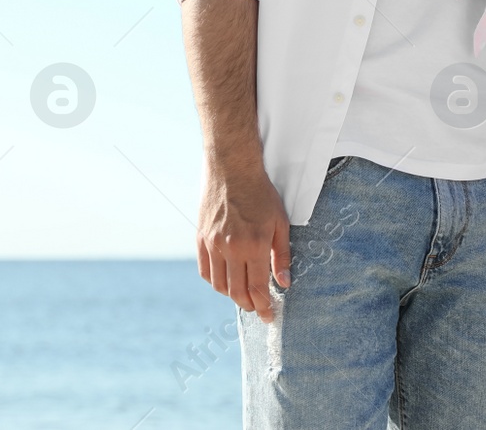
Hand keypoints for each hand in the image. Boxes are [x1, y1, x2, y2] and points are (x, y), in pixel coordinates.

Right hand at [196, 162, 291, 321]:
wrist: (232, 170)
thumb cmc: (260, 194)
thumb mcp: (280, 222)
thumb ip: (282, 256)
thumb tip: (284, 282)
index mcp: (254, 245)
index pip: (257, 288)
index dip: (263, 307)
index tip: (268, 316)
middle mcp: (231, 248)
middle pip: (237, 292)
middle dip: (249, 305)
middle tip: (257, 308)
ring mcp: (212, 244)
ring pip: (219, 285)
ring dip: (231, 295)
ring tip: (243, 294)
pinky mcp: (201, 238)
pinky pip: (205, 271)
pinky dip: (215, 282)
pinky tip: (226, 280)